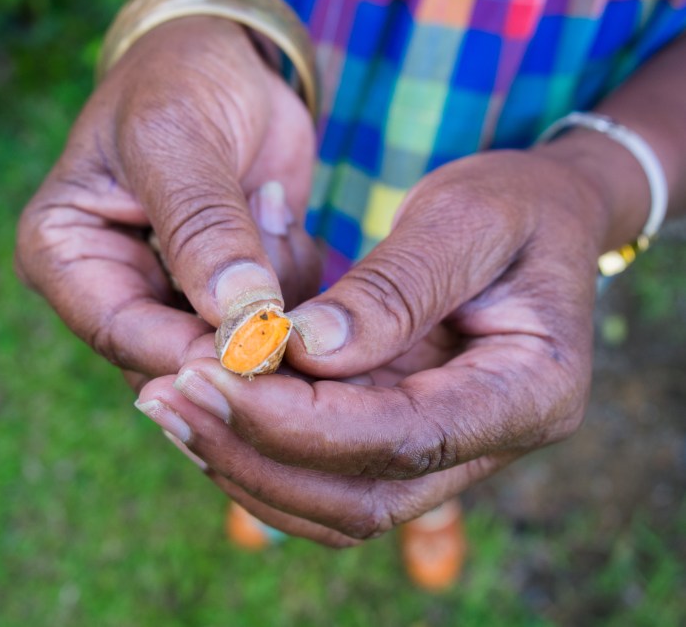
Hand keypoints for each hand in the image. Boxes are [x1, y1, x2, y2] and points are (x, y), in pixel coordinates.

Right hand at [15, 16, 319, 381]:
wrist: (228, 66)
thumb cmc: (176, 81)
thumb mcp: (174, 137)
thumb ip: (202, 226)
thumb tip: (239, 315)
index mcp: (65, 254)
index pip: (119, 332)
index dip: (188, 352)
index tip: (259, 348)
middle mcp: (112, 287)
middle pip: (174, 354)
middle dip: (239, 329)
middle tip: (290, 294)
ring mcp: (171, 295)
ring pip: (229, 344)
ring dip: (271, 289)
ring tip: (268, 200)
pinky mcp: (224, 292)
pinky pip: (270, 320)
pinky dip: (292, 276)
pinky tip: (280, 211)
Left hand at [137, 148, 609, 545]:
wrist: (542, 216)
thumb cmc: (515, 203)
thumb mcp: (466, 218)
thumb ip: (394, 289)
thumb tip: (303, 351)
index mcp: (530, 393)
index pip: (402, 439)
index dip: (298, 419)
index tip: (209, 369)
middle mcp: (490, 444)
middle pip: (359, 495)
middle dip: (252, 452)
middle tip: (165, 396)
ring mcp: (443, 450)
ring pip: (331, 503)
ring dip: (242, 463)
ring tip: (166, 403)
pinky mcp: (398, 435)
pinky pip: (322, 473)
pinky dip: (257, 450)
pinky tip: (201, 403)